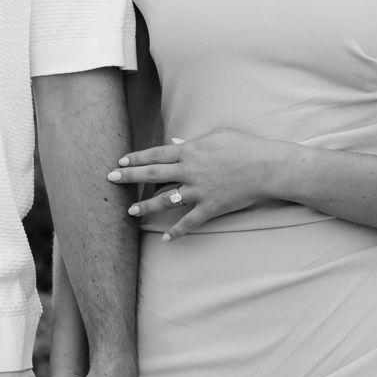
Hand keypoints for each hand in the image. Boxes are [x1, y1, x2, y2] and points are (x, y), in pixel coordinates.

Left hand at [108, 129, 287, 237]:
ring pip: (166, 199)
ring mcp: (199, 191)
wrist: (266, 167)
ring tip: (130, 212)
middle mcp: (190, 171)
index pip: (156, 154)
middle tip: (110, 179)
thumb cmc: (245, 146)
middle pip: (153, 174)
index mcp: (190, 151)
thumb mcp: (218, 136)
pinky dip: (177, 232)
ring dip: (146, 206)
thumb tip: (177, 142)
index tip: (120, 161)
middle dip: (129, 177)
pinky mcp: (210, 207)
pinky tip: (165, 240)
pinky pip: (189, 222)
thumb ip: (194, 141)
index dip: (136, 158)